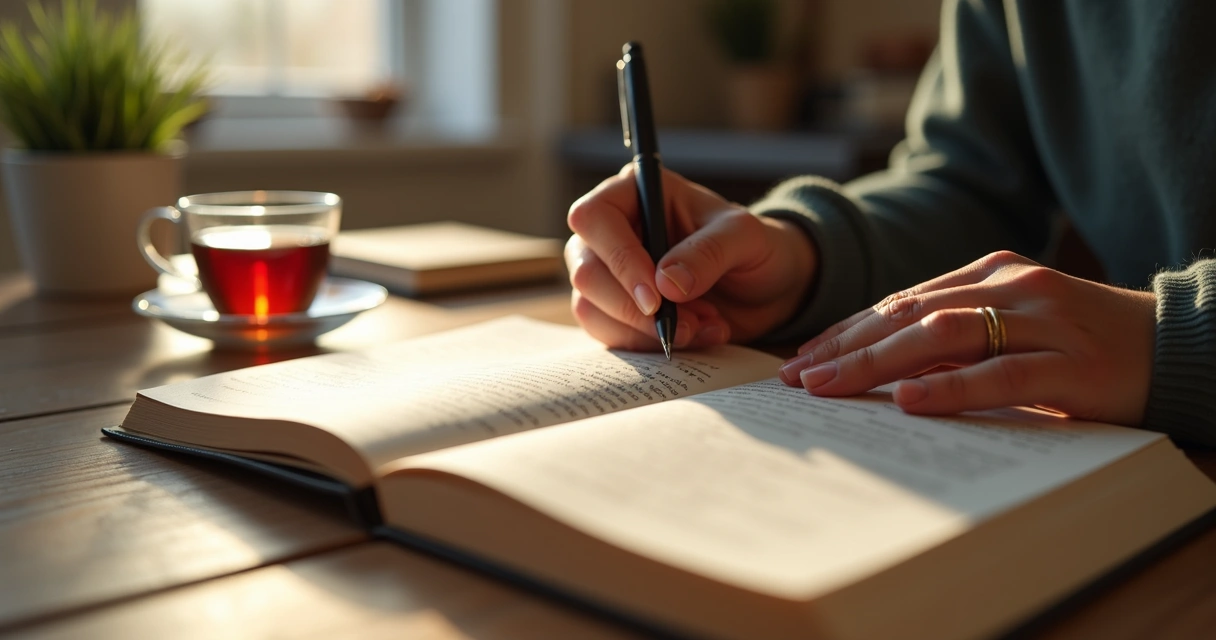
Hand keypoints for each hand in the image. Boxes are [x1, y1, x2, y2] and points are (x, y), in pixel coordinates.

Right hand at [566, 164, 815, 350]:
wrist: (767, 288)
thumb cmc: (754, 247)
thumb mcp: (745, 238)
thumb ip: (708, 252)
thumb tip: (666, 283)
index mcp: (633, 192)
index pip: (594, 218)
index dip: (619, 258)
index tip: (656, 297)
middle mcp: (611, 231)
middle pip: (586, 271)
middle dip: (636, 308)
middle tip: (688, 323)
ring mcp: (608, 273)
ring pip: (591, 309)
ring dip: (646, 330)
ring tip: (702, 326)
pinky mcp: (615, 311)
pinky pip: (610, 335)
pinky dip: (651, 345)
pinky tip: (695, 335)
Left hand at [778, 251, 1156, 425]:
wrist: (1176, 344)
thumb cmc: (1082, 343)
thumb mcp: (1013, 325)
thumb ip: (957, 333)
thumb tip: (883, 366)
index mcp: (990, 273)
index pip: (901, 300)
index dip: (847, 330)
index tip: (803, 358)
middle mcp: (1010, 286)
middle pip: (909, 314)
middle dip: (846, 348)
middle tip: (797, 378)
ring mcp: (1042, 321)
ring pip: (943, 335)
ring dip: (878, 363)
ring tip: (830, 387)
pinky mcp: (1072, 363)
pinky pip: (1001, 373)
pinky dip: (951, 387)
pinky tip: (909, 401)